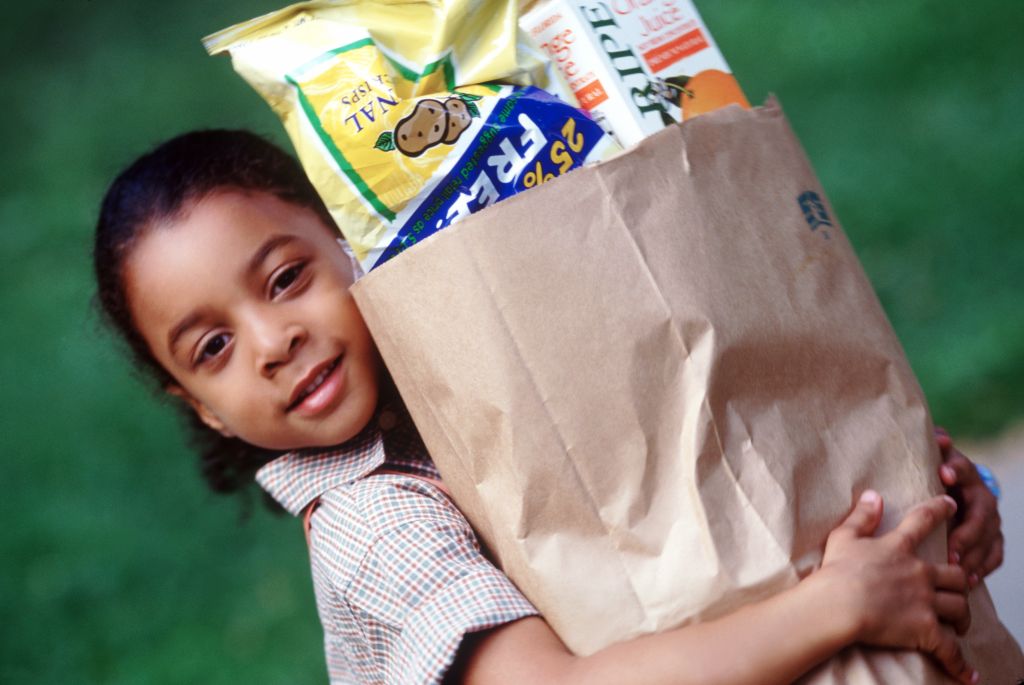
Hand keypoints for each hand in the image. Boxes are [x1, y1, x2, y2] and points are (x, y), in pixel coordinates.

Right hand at [818, 491, 975, 683]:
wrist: (838, 604)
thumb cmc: (836, 572)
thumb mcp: (843, 537)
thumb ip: (862, 516)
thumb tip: (873, 495)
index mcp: (899, 548)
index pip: (924, 521)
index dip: (940, 509)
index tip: (951, 504)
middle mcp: (919, 573)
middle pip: (956, 574)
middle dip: (961, 582)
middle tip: (958, 589)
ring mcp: (925, 602)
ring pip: (960, 607)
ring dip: (962, 617)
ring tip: (959, 625)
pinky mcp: (925, 630)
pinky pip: (950, 649)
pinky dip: (961, 664)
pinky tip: (968, 675)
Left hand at [936, 426, 1003, 584]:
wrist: (950, 484)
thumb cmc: (931, 475)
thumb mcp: (929, 460)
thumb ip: (932, 449)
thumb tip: (938, 435)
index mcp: (964, 472)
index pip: (963, 468)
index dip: (956, 470)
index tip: (944, 475)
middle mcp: (982, 495)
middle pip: (981, 514)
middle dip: (967, 533)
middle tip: (951, 549)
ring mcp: (990, 518)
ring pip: (989, 539)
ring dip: (974, 555)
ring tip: (957, 570)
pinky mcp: (992, 537)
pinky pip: (994, 555)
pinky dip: (984, 567)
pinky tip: (970, 580)